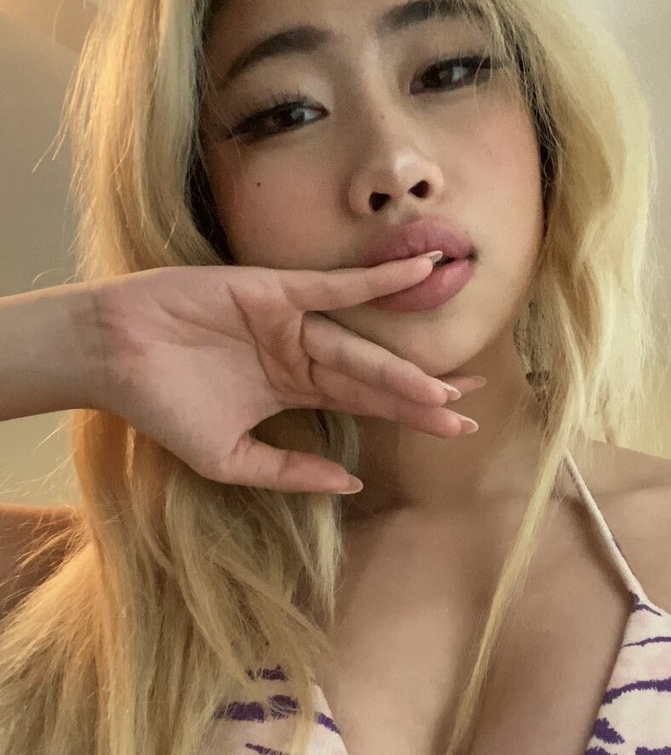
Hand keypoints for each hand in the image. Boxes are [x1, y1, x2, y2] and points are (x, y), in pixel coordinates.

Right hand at [90, 256, 484, 492]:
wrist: (113, 357)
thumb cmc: (163, 408)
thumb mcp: (229, 458)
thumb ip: (288, 470)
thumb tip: (349, 483)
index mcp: (294, 391)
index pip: (365, 405)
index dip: (410, 415)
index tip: (458, 428)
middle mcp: (302, 356)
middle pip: (376, 378)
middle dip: (423, 395)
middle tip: (473, 409)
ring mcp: (291, 323)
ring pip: (360, 346)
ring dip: (404, 364)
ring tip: (450, 384)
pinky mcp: (275, 291)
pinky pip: (335, 287)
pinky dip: (376, 280)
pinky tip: (418, 272)